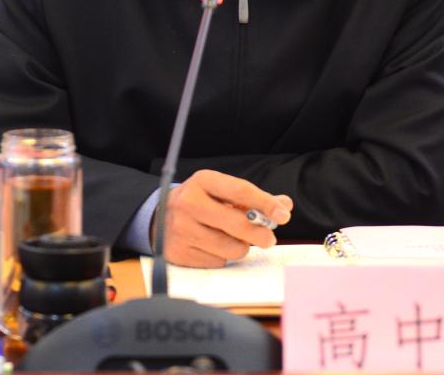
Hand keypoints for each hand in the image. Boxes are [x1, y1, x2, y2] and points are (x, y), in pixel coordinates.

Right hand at [154, 169, 292, 267]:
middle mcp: (189, 203)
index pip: (241, 191)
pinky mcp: (180, 253)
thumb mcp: (221, 191)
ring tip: (237, 240)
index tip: (283, 214)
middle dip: (260, 234)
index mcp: (203, 181)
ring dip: (241, 247)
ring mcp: (182, 229)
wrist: (158, 217)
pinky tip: (215, 246)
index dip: (266, 203)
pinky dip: (222, 257)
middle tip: (269, 238)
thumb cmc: (200, 202)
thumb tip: (284, 205)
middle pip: (238, 224)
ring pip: (230, 248)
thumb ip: (253, 198)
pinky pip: (216, 262)